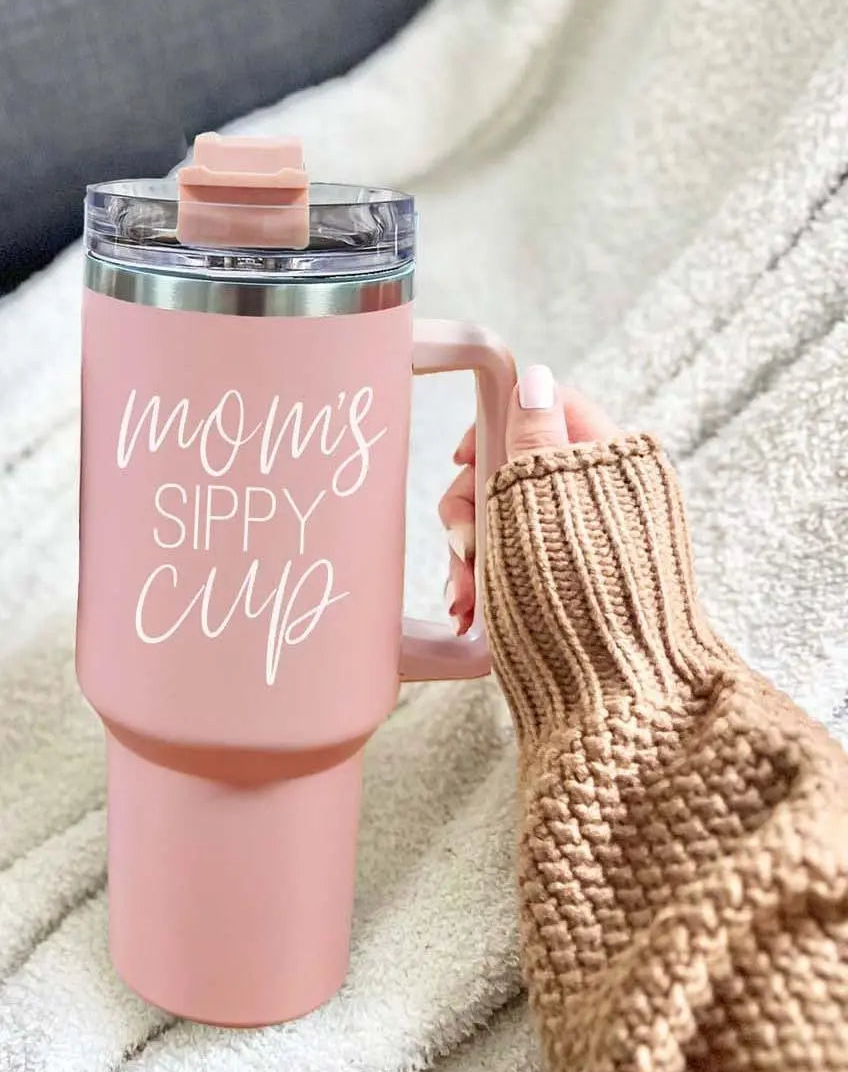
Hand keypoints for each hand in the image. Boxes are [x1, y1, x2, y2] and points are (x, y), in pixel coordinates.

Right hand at [439, 365, 620, 635]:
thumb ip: (533, 441)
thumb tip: (534, 380)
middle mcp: (598, 497)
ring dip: (471, 555)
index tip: (462, 462)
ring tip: (463, 596)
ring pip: (505, 523)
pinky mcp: (567, 580)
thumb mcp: (540, 506)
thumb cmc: (575, 597)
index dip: (495, 428)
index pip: (547, 411)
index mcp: (607, 463)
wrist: (611, 692)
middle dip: (472, 511)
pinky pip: (514, 563)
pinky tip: (469, 609)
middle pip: (515, 471)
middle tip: (460, 548)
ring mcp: (582, 541)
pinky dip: (487, 581)